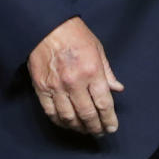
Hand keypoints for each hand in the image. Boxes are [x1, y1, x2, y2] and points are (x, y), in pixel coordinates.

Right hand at [28, 16, 124, 135]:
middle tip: (100, 132)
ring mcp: (56, 87)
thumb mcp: (98, 49)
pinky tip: (67, 123)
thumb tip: (117, 88)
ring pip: (69, 117)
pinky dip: (60, 122)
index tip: (112, 127)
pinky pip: (51, 112)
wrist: (46, 26)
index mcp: (92, 71)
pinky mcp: (41, 88)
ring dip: (79, 128)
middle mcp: (75, 82)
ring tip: (85, 130)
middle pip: (87, 115)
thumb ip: (107, 72)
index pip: (103, 104)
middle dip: (96, 127)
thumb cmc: (75, 34)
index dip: (109, 120)